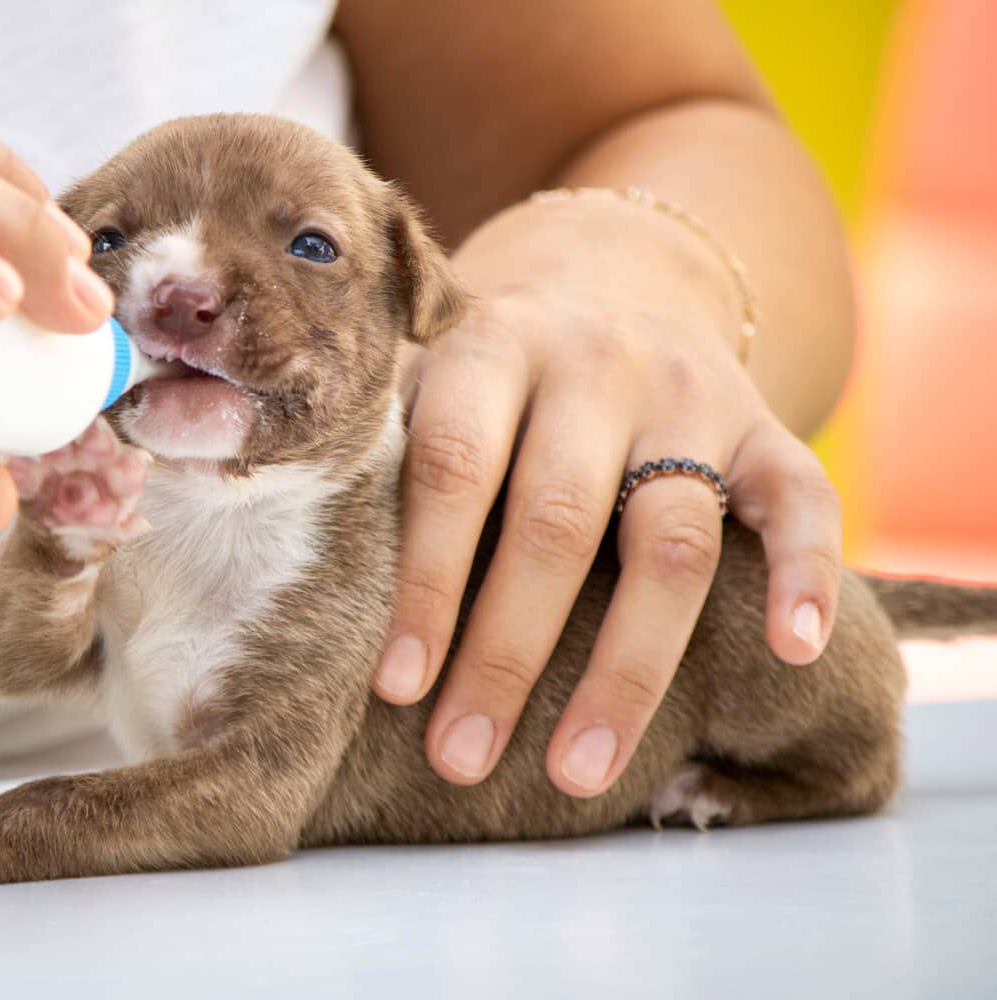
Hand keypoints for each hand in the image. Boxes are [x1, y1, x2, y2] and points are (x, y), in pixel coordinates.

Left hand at [375, 193, 842, 794]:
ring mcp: (688, 395)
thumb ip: (367, 449)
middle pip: (550, 520)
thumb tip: (251, 543)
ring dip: (628, 664)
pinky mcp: (764, 426)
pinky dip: (808, 574)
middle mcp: (592, 364)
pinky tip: (792, 652)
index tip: (394, 687)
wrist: (615, 284)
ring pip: (669, 539)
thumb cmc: (486, 378)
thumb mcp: (423, 378)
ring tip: (581, 771)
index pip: (447, 472)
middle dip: (503, 652)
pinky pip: (802, 499)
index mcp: (485, 350)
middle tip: (460, 760)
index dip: (422, 582)